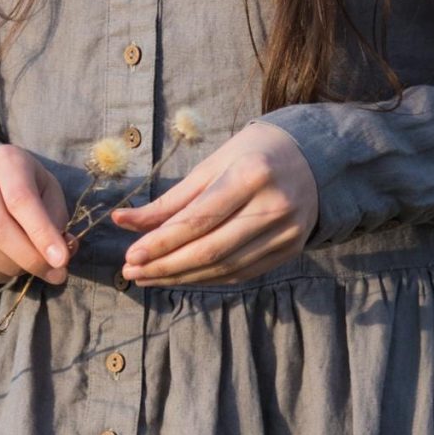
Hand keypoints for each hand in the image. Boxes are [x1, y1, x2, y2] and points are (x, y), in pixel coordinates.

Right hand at [0, 144, 72, 284]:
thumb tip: (58, 258)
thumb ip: (57, 221)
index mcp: (6, 161)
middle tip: (54, 274)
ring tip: (30, 265)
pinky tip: (9, 265)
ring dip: (12, 267)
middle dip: (28, 257)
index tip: (61, 260)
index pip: (20, 199)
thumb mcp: (50, 193)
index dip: (41, 233)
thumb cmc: (30, 187)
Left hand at [112, 122, 318, 285]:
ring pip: (225, 268)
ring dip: (182, 277)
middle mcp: (274, 205)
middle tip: (132, 272)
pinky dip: (207, 279)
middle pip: (210, 250)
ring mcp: (287, 231)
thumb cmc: (251, 156)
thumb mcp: (211, 166)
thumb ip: (170, 200)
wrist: (312, 159)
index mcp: (252, 174)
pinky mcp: (292, 249)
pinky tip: (181, 277)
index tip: (130, 256)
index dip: (161, 243)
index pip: (198, 220)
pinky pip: (242, 273)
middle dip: (165, 265)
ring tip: (149, 277)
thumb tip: (121, 222)